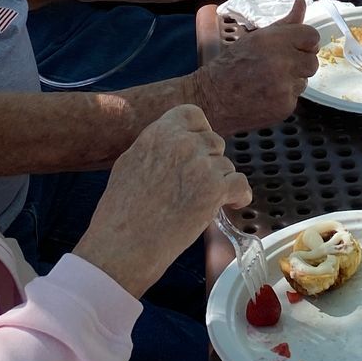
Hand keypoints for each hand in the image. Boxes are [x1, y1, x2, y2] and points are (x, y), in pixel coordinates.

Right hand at [72, 105, 249, 299]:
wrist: (122, 246)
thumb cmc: (120, 214)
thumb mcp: (130, 163)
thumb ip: (157, 147)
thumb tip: (175, 144)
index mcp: (158, 133)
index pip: (192, 114)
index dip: (200, 132)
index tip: (199, 149)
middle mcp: (182, 142)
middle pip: (214, 143)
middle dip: (209, 163)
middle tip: (196, 186)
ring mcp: (200, 164)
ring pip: (225, 166)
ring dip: (219, 183)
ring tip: (199, 204)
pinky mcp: (214, 189)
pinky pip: (240, 184)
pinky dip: (239, 196)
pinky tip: (230, 204)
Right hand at [192, 0, 320, 133]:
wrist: (212, 98)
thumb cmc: (231, 65)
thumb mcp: (256, 38)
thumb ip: (284, 23)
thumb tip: (301, 4)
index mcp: (274, 41)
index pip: (312, 36)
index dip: (305, 42)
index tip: (297, 46)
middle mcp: (283, 63)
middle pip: (312, 60)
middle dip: (300, 62)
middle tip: (280, 65)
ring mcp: (285, 87)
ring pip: (304, 79)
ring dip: (293, 79)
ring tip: (270, 80)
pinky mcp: (285, 106)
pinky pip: (295, 97)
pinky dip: (285, 96)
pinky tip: (267, 94)